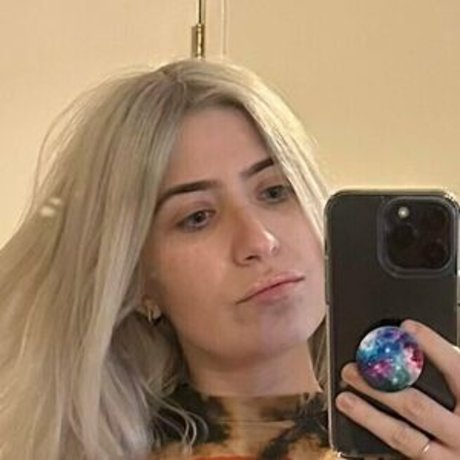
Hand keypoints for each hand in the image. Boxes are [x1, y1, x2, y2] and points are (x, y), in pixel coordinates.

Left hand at [335, 319, 459, 458]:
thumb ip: (449, 376)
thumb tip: (416, 343)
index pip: (457, 370)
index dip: (433, 346)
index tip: (407, 327)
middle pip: (417, 406)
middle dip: (380, 385)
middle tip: (352, 369)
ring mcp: (450, 457)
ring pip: (403, 436)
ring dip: (368, 415)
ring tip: (344, 398)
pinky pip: (401, 454)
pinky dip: (376, 437)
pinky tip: (358, 424)